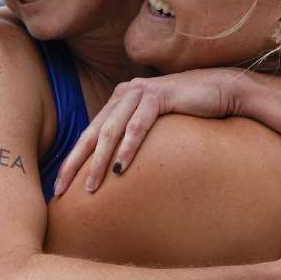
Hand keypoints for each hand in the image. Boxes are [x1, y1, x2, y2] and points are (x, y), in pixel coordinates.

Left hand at [55, 69, 247, 195]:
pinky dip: (128, 148)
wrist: (221, 90)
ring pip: (112, 130)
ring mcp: (140, 92)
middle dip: (75, 163)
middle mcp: (125, 93)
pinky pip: (138, 125)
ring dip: (100, 161)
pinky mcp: (159, 96)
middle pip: (93, 133)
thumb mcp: (155, 126)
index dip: (73, 160)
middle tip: (61, 189)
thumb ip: (134, 136)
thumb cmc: (189, 113)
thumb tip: (116, 168)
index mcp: (118, 101)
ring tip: (91, 187)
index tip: (59, 186)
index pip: (90, 134)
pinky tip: (120, 168)